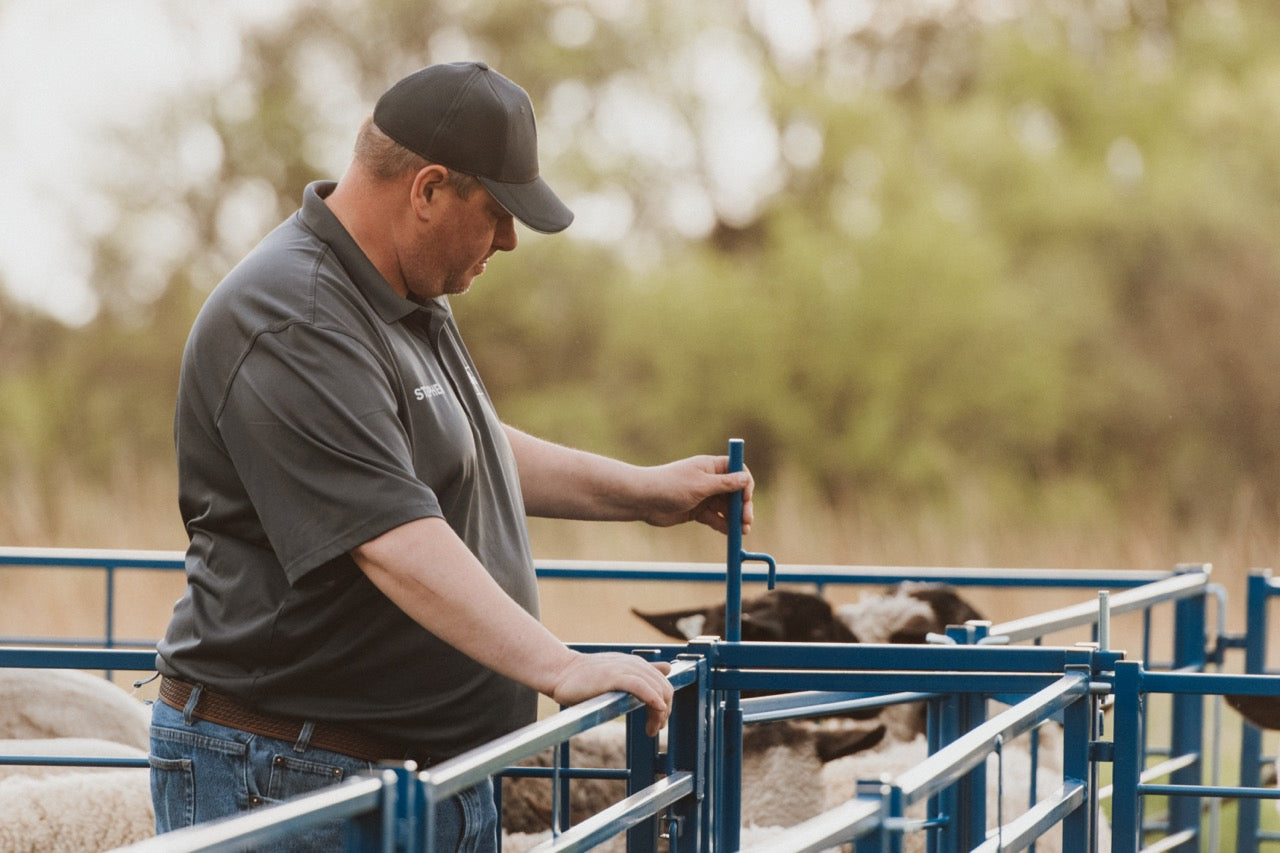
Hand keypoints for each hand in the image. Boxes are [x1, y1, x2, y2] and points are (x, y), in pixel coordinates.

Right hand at [547, 652, 673, 736]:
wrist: (560, 672)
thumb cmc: (585, 678)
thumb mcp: (617, 673)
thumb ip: (640, 673)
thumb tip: (667, 667)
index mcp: (636, 664)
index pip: (663, 684)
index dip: (666, 705)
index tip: (658, 723)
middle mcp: (633, 664)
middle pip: (664, 688)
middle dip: (664, 713)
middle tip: (654, 730)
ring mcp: (624, 668)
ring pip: (656, 688)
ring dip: (660, 712)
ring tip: (651, 730)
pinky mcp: (613, 676)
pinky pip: (640, 686)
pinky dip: (652, 697)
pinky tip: (657, 709)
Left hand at [640, 455, 753, 534]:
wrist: (643, 500)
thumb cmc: (670, 486)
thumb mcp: (701, 485)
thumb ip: (725, 483)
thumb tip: (745, 478)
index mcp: (711, 467)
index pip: (737, 471)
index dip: (745, 484)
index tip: (746, 498)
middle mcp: (709, 480)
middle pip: (734, 493)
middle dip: (742, 506)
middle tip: (747, 521)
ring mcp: (703, 496)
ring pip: (725, 508)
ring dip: (735, 519)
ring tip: (742, 532)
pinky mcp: (696, 511)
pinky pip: (714, 518)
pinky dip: (722, 525)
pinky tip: (729, 533)